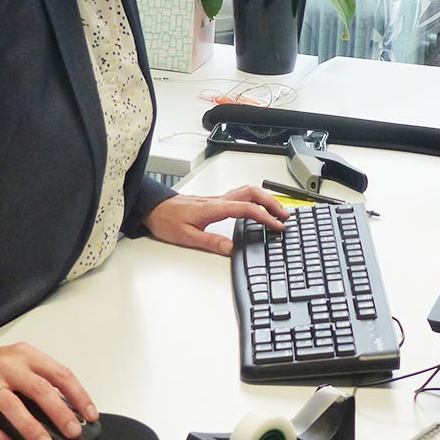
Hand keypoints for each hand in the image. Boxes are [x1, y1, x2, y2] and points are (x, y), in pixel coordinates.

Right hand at [0, 343, 95, 439]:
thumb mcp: (18, 362)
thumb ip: (40, 379)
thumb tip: (69, 408)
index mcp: (25, 355)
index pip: (58, 373)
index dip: (78, 394)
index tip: (90, 415)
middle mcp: (6, 366)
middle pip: (38, 389)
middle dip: (59, 413)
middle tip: (73, 432)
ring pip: (12, 406)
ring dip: (31, 427)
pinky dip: (0, 439)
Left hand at [145, 185, 288, 254]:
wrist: (154, 208)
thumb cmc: (167, 220)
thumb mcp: (186, 236)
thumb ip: (210, 241)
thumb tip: (231, 248)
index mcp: (214, 208)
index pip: (246, 209)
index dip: (265, 217)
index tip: (277, 226)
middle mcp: (218, 200)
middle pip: (252, 193)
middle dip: (272, 203)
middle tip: (285, 216)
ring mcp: (217, 199)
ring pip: (248, 191)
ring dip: (265, 198)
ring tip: (277, 211)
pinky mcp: (215, 201)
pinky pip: (241, 195)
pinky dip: (255, 200)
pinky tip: (258, 208)